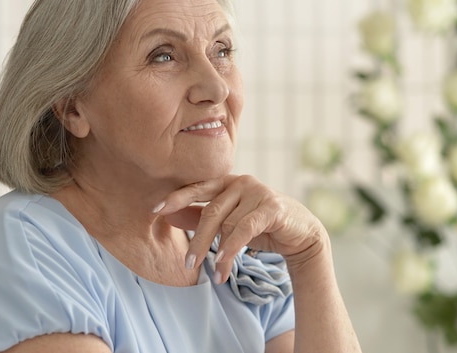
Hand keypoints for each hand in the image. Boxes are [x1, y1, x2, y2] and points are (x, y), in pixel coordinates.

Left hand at [152, 175, 326, 282]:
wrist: (300, 234)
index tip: (155, 210)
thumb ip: (200, 216)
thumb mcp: (228, 222)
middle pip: (211, 211)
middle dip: (198, 240)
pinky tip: (223, 262)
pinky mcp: (271, 206)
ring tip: (214, 275)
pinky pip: (244, 228)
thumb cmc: (260, 226)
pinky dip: (232, 247)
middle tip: (188, 264)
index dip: (177, 198)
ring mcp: (258, 192)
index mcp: (227, 182)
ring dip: (219, 252)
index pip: (197, 188)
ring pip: (228, 223)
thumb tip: (168, 215)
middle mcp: (241, 182)